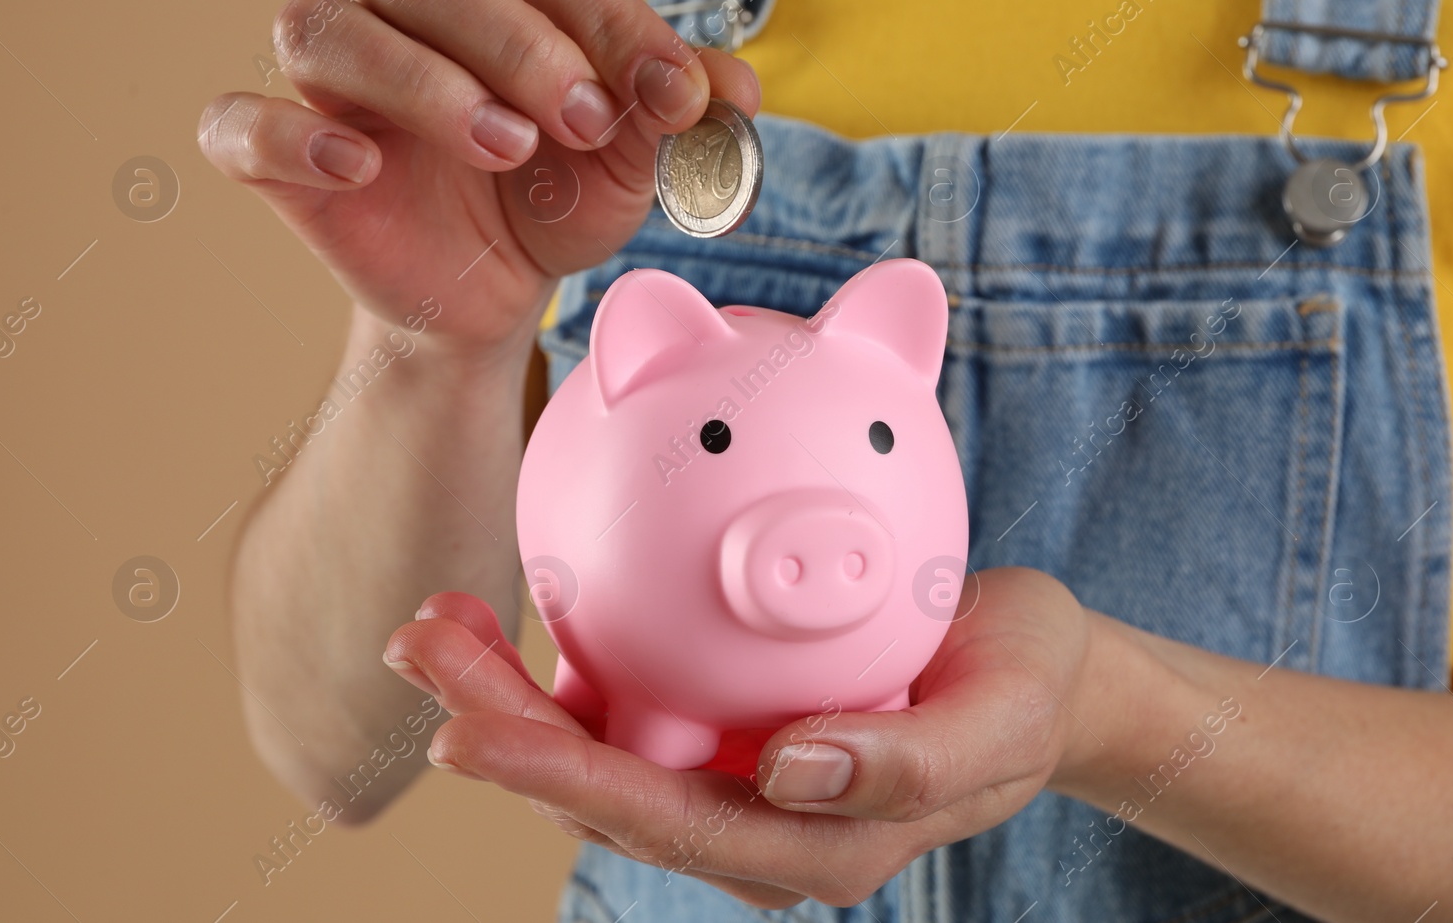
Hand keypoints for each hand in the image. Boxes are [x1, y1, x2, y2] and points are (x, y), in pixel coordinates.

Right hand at [198, 0, 759, 357]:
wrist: (491, 291)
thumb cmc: (556, 196)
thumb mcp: (633, 160)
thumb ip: (679, 114)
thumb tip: (732, 86)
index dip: (607, 17)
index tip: (671, 95)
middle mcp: (395, 4)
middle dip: (515, 41)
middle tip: (583, 122)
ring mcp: (328, 76)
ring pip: (326, 25)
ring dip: (421, 83)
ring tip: (505, 150)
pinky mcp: (276, 156)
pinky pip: (241, 124)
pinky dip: (290, 137)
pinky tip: (359, 170)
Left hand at [383, 568, 1094, 907]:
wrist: (1032, 673)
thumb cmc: (1022, 692)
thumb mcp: (1001, 718)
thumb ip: (910, 761)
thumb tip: (790, 771)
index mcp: (808, 844)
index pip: (663, 818)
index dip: (560, 778)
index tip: (470, 728)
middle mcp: (752, 822)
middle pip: (600, 789)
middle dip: (500, 726)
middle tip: (420, 644)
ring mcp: (731, 779)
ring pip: (595, 752)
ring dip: (506, 696)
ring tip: (434, 623)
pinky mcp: (725, 728)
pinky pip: (626, 706)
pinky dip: (559, 666)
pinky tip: (515, 608)